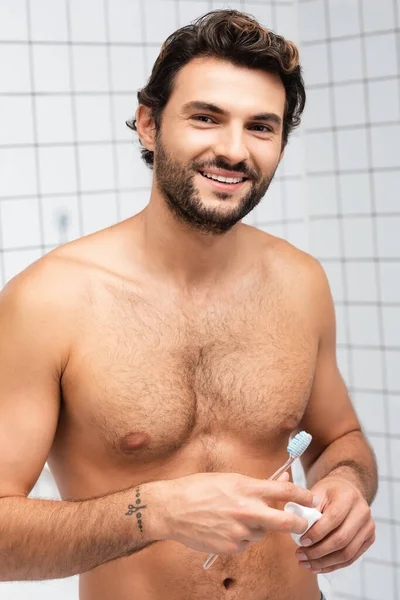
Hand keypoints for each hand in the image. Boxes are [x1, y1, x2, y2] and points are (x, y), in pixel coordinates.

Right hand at [158, 471, 318, 554]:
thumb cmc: (199, 488)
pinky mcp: (232, 547)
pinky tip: (225, 527)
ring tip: (237, 517)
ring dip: (259, 527)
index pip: (285, 492)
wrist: (173, 509)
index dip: (303, 495)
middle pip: (286, 522)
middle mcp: (247, 511)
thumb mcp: (230, 478)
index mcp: (247, 489)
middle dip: (300, 523)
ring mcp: (240, 531)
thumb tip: (282, 482)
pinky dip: (242, 536)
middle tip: (303, 523)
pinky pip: (247, 542)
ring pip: (263, 532)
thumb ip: (258, 484)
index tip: (311, 498)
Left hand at [295, 474, 375, 573]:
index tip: (301, 542)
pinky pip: (351, 558)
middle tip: (300, 556)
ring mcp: (368, 527)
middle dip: (318, 551)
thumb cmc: (329, 492)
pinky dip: (333, 565)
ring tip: (306, 564)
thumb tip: (298, 530)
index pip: (333, 518)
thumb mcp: (317, 492)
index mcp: (348, 497)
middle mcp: (362, 512)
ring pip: (347, 553)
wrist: (347, 490)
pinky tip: (318, 567)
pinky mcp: (369, 539)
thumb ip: (308, 509)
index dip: (317, 533)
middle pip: (341, 539)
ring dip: (324, 562)